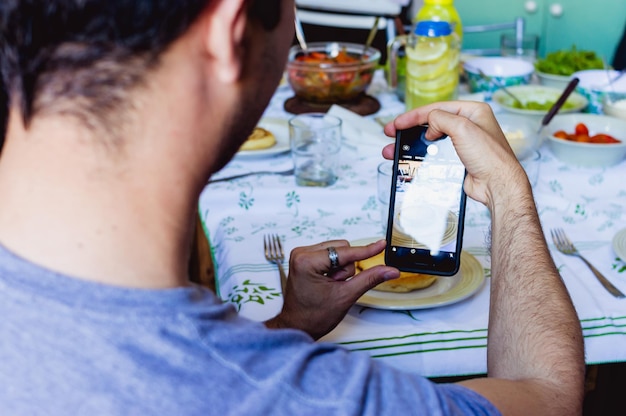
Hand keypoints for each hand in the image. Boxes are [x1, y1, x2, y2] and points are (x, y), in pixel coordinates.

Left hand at [266, 239, 398, 339]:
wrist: (298, 326)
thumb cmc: (314, 316)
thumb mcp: (346, 296)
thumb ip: (370, 279)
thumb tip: (390, 270)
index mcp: (307, 261)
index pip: (345, 252)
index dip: (366, 251)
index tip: (381, 244)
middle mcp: (301, 253)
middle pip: (342, 249)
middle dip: (346, 269)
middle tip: (336, 286)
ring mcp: (301, 255)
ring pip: (338, 251)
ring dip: (341, 269)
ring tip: (330, 286)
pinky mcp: (304, 258)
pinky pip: (330, 255)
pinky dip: (334, 268)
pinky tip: (327, 282)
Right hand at [381, 101, 527, 208]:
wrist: (497, 185)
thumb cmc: (489, 157)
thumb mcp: (463, 128)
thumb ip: (441, 119)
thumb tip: (428, 125)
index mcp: (473, 112)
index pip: (437, 109)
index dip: (414, 115)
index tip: (398, 123)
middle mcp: (468, 126)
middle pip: (431, 123)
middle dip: (409, 129)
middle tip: (392, 134)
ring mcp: (463, 144)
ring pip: (430, 141)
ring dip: (410, 145)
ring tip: (392, 151)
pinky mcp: (458, 160)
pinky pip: (434, 155)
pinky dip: (420, 157)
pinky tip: (408, 161)